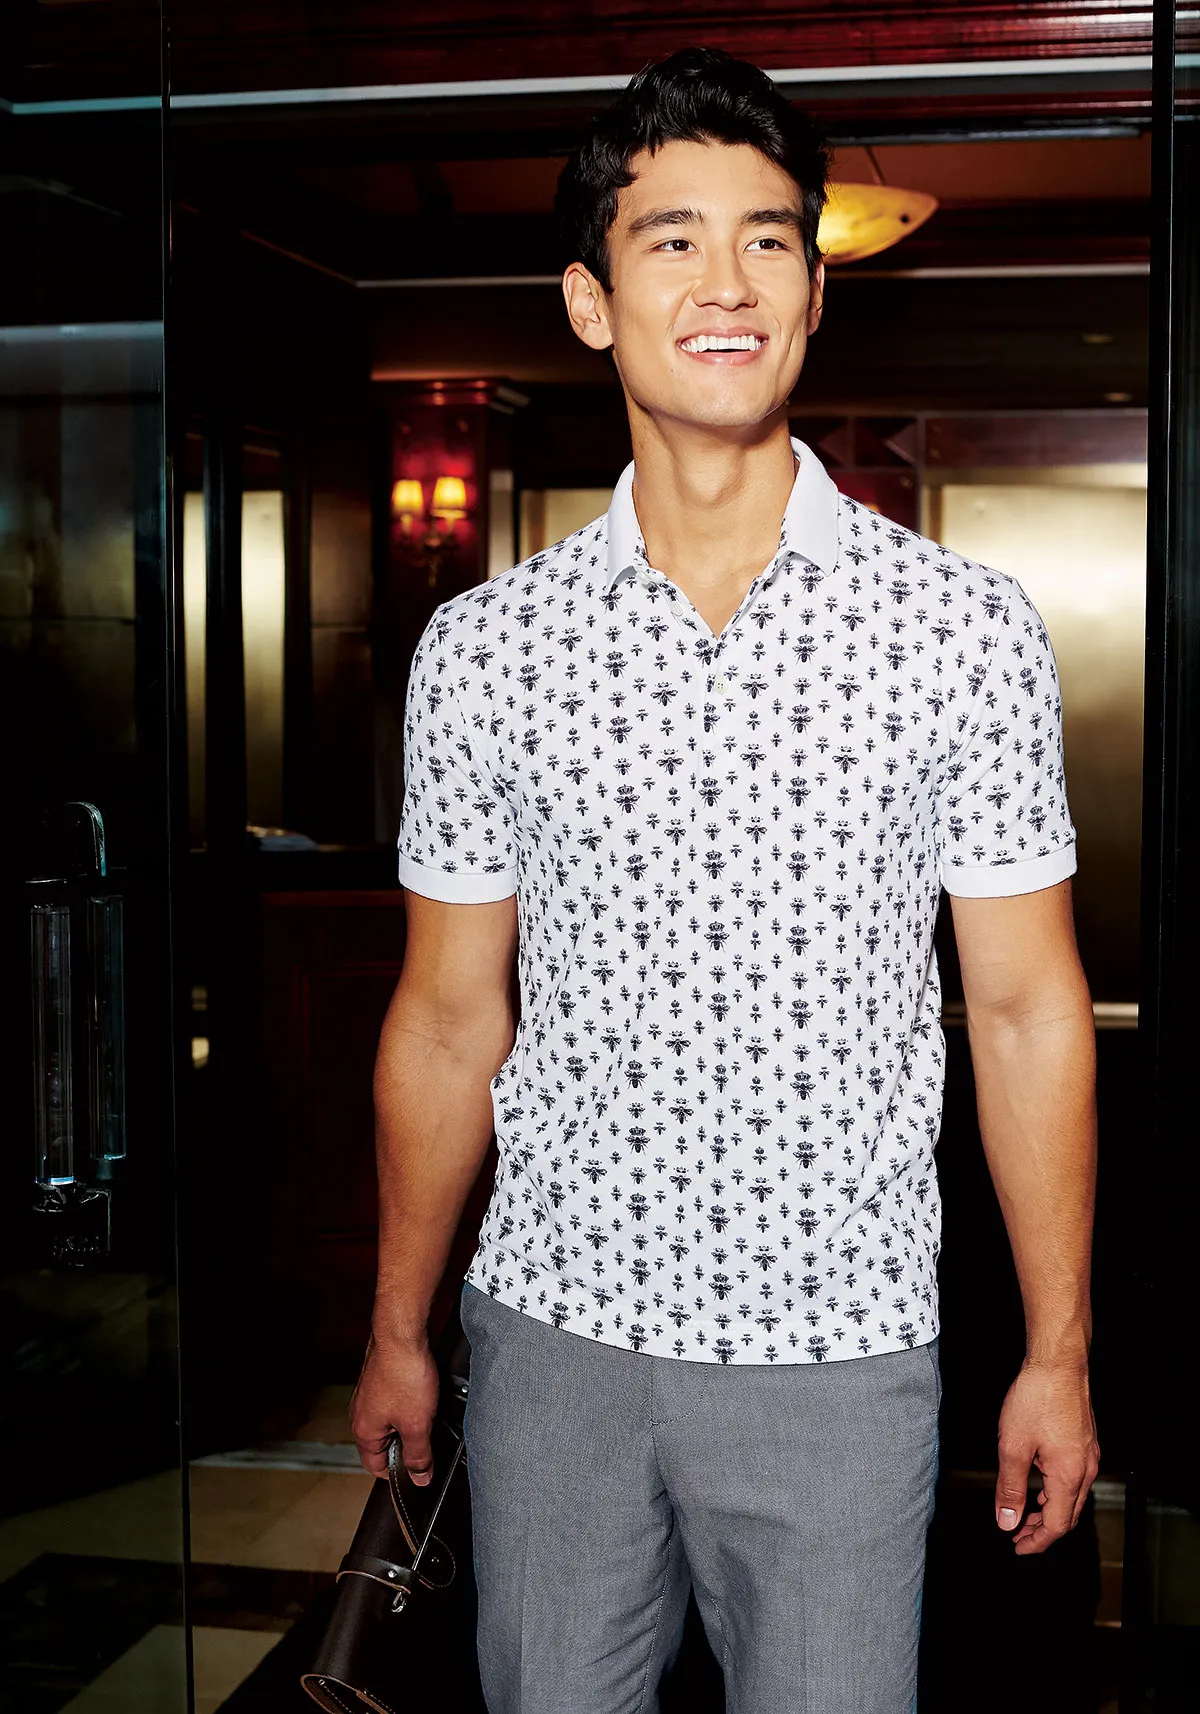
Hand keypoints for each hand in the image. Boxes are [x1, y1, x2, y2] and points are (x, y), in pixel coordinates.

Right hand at [350, 1331, 439, 1485]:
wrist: (402, 1332)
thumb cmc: (403, 1373)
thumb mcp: (417, 1425)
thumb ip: (418, 1456)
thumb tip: (419, 1478)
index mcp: (364, 1431)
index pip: (376, 1468)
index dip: (400, 1473)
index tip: (420, 1471)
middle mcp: (361, 1414)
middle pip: (384, 1445)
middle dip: (408, 1445)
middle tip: (428, 1436)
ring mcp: (369, 1394)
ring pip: (392, 1422)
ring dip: (411, 1422)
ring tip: (427, 1410)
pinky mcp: (380, 1379)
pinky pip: (395, 1402)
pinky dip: (410, 1403)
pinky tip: (424, 1394)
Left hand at [994, 1358, 1099, 1554]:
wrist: (1058, 1362)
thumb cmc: (1037, 1397)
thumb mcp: (1012, 1446)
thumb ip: (1010, 1488)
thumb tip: (1007, 1521)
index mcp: (1069, 1476)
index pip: (1056, 1525)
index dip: (1036, 1541)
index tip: (1018, 1547)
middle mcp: (1085, 1468)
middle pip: (1068, 1515)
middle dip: (1043, 1530)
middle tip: (1019, 1534)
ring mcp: (1088, 1454)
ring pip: (1073, 1497)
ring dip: (1049, 1510)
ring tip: (1025, 1512)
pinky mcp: (1085, 1440)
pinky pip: (1075, 1478)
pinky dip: (1057, 1490)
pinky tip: (1041, 1483)